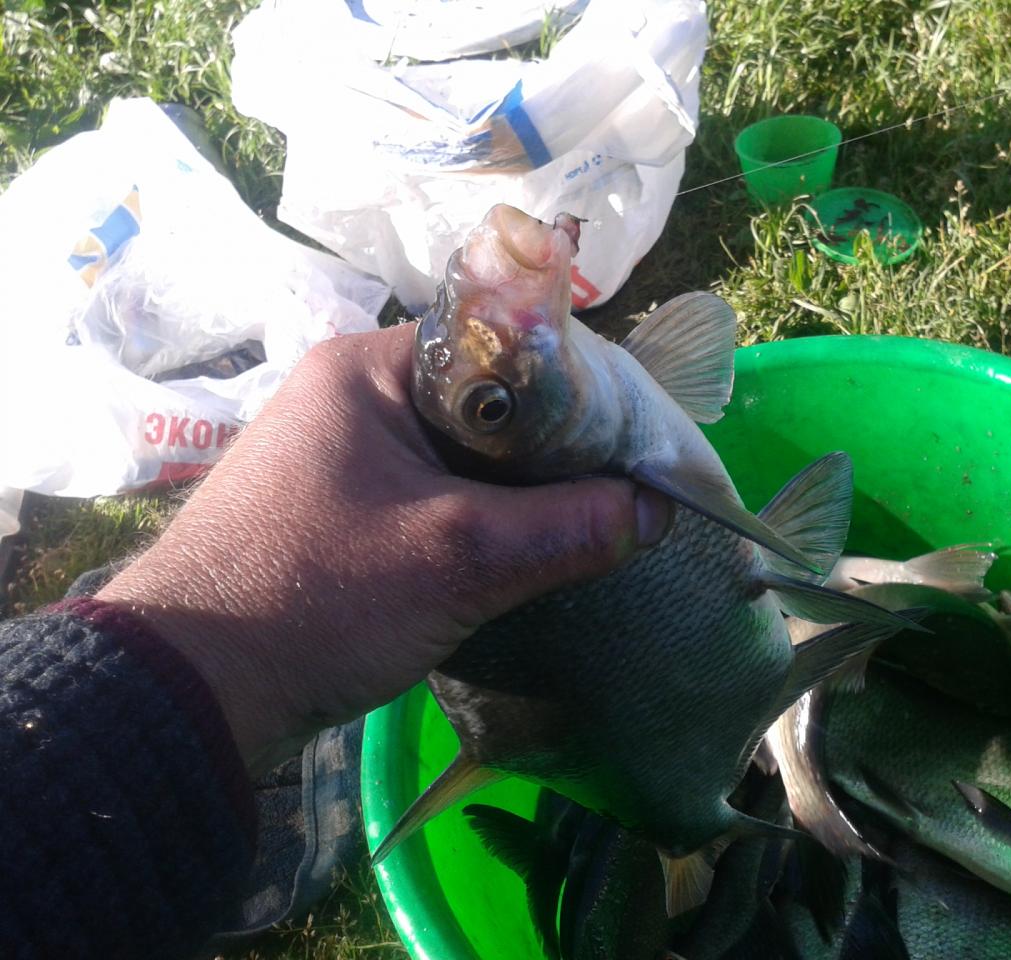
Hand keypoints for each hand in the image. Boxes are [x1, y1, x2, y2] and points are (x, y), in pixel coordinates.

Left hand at [98, 323, 671, 775]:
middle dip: (550, 451)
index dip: (575, 390)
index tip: (629, 438)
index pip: (498, 347)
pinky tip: (518, 552)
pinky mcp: (332, 509)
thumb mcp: (461, 557)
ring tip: (584, 521)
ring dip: (513, 492)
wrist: (191, 688)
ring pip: (457, 458)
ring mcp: (335, 454)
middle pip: (483, 406)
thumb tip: (661, 508)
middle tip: (616, 488)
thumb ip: (569, 527)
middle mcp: (348, 393)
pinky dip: (473, 520)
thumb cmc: (322, 595)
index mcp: (368, 368)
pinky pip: (426, 496)